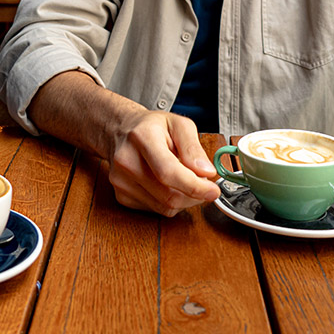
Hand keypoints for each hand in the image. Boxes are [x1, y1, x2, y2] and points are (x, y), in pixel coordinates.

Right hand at [106, 110, 220, 216]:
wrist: (120, 131)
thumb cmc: (151, 127)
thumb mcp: (179, 124)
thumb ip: (193, 148)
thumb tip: (207, 172)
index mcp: (142, 138)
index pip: (168, 172)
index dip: (195, 186)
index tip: (213, 191)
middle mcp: (127, 161)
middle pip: (169, 195)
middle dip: (194, 195)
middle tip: (203, 183)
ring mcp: (121, 181)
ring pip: (165, 207)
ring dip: (183, 199)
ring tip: (182, 178)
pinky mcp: (121, 195)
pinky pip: (156, 209)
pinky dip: (168, 201)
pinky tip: (165, 184)